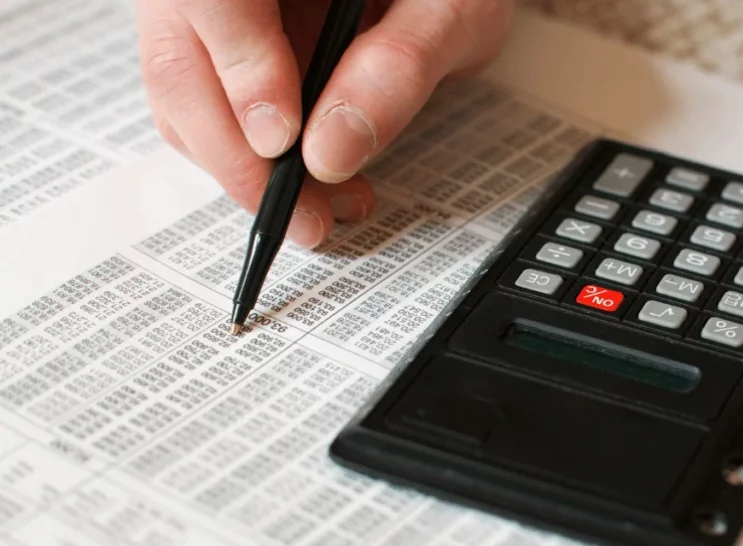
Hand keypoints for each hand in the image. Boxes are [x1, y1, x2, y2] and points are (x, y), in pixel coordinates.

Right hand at [136, 0, 514, 247]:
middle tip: (305, 216)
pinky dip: (252, 158)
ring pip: (183, 93)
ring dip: (245, 169)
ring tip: (323, 207)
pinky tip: (314, 180)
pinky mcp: (226, 48)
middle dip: (239, 157)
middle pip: (179, 61)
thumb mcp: (450, 11)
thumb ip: (397, 66)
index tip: (282, 143)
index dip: (239, 72)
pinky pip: (209, 106)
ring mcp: (216, 12)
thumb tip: (330, 151)